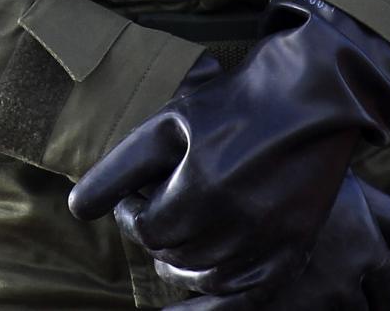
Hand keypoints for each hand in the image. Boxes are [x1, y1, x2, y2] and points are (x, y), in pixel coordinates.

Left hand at [68, 0, 389, 298]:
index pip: (145, 229)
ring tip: (178, 234)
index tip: (134, 197)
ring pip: (204, 278)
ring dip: (182, 261)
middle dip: (157, 232)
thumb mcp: (169, 125)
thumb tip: (77, 211)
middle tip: (158, 206)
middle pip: (173, 254)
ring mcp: (270, 244)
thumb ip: (119, 169)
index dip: (131, 213)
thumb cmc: (233, 104)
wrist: (312, 99)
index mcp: (204, 189)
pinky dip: (212, 308)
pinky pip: (245, 301)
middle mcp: (239, 225)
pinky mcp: (292, 253)